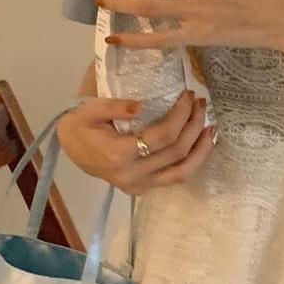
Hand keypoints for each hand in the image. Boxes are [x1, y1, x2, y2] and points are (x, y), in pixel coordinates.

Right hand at [59, 89, 214, 193]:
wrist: (71, 148)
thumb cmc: (82, 124)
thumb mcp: (91, 109)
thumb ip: (115, 106)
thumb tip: (141, 105)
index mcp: (119, 154)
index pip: (162, 136)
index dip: (180, 114)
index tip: (188, 94)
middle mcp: (132, 175)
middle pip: (175, 152)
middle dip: (193, 125)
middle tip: (200, 102)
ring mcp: (139, 186)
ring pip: (181, 173)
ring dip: (200, 149)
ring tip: (211, 127)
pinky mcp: (143, 189)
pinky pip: (174, 178)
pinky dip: (192, 162)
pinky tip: (200, 145)